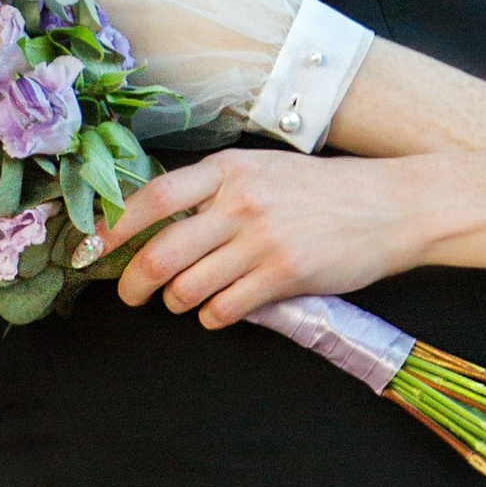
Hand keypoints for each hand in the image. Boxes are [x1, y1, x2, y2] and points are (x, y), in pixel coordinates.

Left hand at [93, 148, 485, 327]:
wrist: (393, 205)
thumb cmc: (327, 191)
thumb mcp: (266, 172)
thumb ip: (218, 190)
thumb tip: (163, 221)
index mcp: (229, 169)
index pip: (153, 197)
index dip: (114, 226)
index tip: (92, 247)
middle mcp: (240, 202)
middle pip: (160, 252)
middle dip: (134, 283)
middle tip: (131, 294)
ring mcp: (261, 240)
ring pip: (188, 286)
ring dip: (177, 302)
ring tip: (185, 300)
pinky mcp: (284, 276)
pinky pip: (224, 308)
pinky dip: (212, 316)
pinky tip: (220, 310)